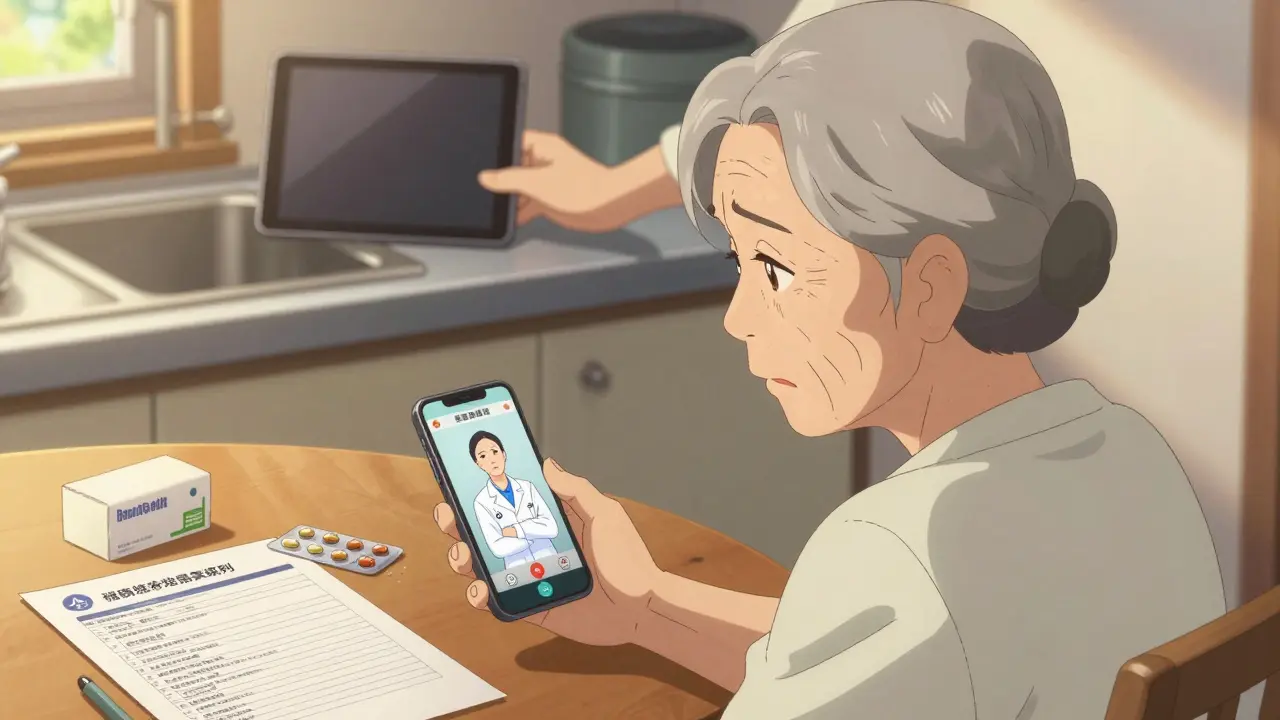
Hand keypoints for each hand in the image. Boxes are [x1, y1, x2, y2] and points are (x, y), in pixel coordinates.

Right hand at [434, 457, 660, 645]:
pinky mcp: (529, 606)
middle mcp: (533, 547)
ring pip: (482, 566)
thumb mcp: (604, 515)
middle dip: (459, 522)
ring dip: (463, 559)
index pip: (508, 502)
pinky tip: (481, 590)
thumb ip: (576, 491)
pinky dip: (480, 596)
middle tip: (450, 516)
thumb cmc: (629, 560)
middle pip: (484, 532)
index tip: (459, 476)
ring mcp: (528, 577)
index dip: (482, 490)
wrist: (642, 608)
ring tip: (464, 557)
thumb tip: (547, 464)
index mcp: (549, 522)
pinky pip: (497, 601)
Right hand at [477, 131, 677, 232]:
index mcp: (541, 147)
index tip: (480, 161)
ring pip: (520, 187)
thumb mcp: (537, 182)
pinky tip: (510, 219)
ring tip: (494, 206)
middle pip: (513, 167)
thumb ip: (509, 179)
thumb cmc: (583, 188)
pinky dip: (520, 211)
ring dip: (510, 198)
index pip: (512, 141)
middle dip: (500, 179)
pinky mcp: (550, 198)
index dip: (496, 150)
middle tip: (484, 189)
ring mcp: (546, 180)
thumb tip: (486, 177)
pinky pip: (529, 203)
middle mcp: (543, 161)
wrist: (609, 206)